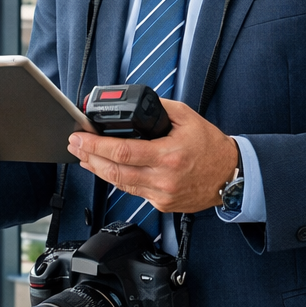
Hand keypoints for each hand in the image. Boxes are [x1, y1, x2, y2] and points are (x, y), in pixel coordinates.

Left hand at [67, 99, 238, 212]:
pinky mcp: (161, 203)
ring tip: (84, 156)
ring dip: (97, 169)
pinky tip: (106, 169)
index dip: (95, 145)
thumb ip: (160, 107)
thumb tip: (136, 103)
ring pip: (119, 184)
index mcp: (168, 155)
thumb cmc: (211, 147)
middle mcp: (163, 178)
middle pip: (114, 171)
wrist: (231, 176)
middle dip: (88, 157)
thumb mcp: (187, 117)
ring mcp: (161, 194)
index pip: (122, 152)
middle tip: (74, 145)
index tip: (80, 137)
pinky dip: (116, 179)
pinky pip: (132, 191)